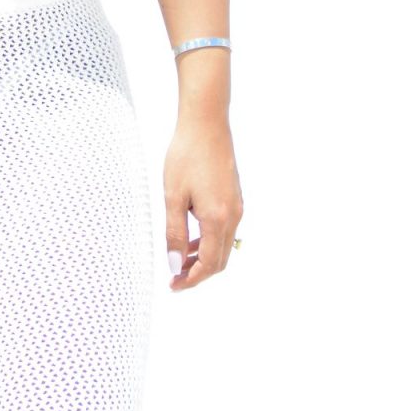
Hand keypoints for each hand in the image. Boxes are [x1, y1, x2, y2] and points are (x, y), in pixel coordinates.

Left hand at [163, 116, 243, 291]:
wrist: (206, 124)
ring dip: (203, 257)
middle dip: (198, 273)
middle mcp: (233, 216)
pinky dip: (209, 241)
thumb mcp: (174, 196)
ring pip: (223, 245)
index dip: (192, 279)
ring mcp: (237, 207)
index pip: (209, 264)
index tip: (173, 286)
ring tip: (179, 259)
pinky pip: (225, 230)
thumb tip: (175, 264)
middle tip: (175, 278)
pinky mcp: (235, 198)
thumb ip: (175, 233)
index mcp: (218, 218)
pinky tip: (190, 235)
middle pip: (220, 260)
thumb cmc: (186, 156)